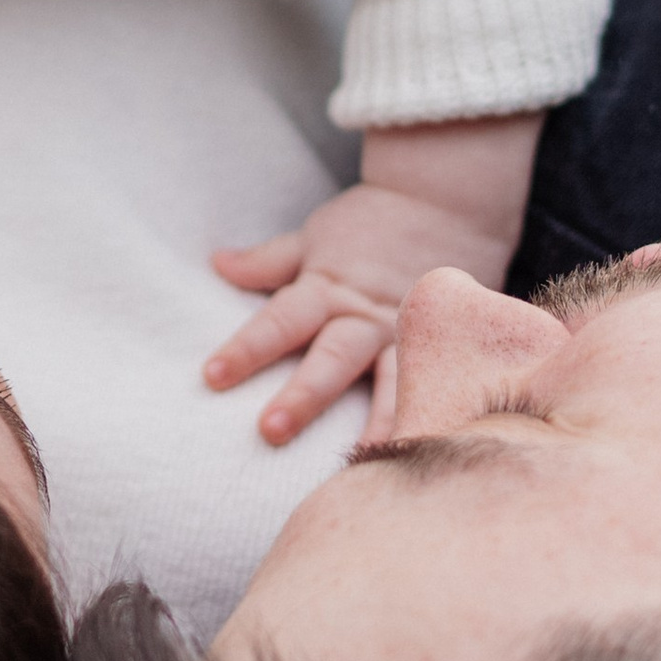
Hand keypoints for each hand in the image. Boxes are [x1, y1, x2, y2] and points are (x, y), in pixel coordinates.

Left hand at [207, 116, 540, 445]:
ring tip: (363, 459)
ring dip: (377, 422)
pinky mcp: (446, 348)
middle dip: (303, 396)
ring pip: (392, 383)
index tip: (212, 376)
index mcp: (327, 290)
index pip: (280, 322)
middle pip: (331, 359)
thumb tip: (217, 263)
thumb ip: (268, 261)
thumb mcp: (314, 237)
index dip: (246, 349)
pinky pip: (441, 387)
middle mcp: (366, 317)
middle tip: (271, 431)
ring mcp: (409, 337)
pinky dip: (434, 416)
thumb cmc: (373, 223)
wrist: (448, 201)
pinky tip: (429, 449)